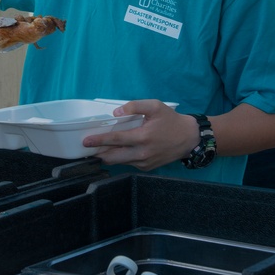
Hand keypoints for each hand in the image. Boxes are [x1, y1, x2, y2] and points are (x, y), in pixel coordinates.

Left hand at [81, 100, 197, 170]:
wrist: (188, 138)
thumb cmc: (170, 120)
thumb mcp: (155, 106)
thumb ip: (135, 106)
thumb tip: (116, 113)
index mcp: (143, 137)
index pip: (116, 140)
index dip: (99, 141)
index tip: (86, 141)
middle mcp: (142, 153)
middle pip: (113, 157)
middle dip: (99, 153)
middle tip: (88, 147)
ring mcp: (144, 163)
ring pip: (120, 162)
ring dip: (108, 156)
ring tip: (99, 149)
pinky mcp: (147, 168)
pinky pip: (129, 164)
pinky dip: (121, 158)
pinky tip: (118, 151)